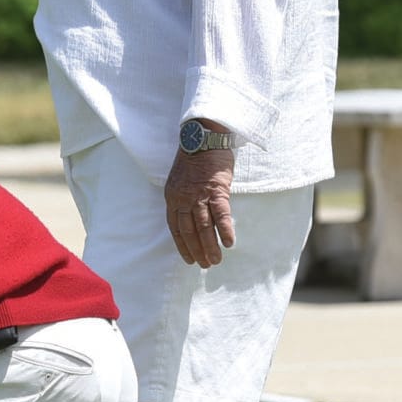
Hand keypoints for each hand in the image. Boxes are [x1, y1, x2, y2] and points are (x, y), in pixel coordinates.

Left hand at [164, 144, 236, 268]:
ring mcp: (199, 195)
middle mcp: (183, 198)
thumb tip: (191, 213)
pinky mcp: (216, 190)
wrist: (202, 136)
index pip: (175, 227)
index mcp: (172, 196)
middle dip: (196, 250)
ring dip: (210, 246)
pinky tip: (229, 243)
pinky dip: (225, 230)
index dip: (182, 245)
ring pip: (204, 227)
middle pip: (189, 231)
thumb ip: (184, 197)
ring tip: (216, 261)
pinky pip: (221, 214)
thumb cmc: (194, 157)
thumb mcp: (181, 179)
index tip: (189, 258)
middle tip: (205, 265)